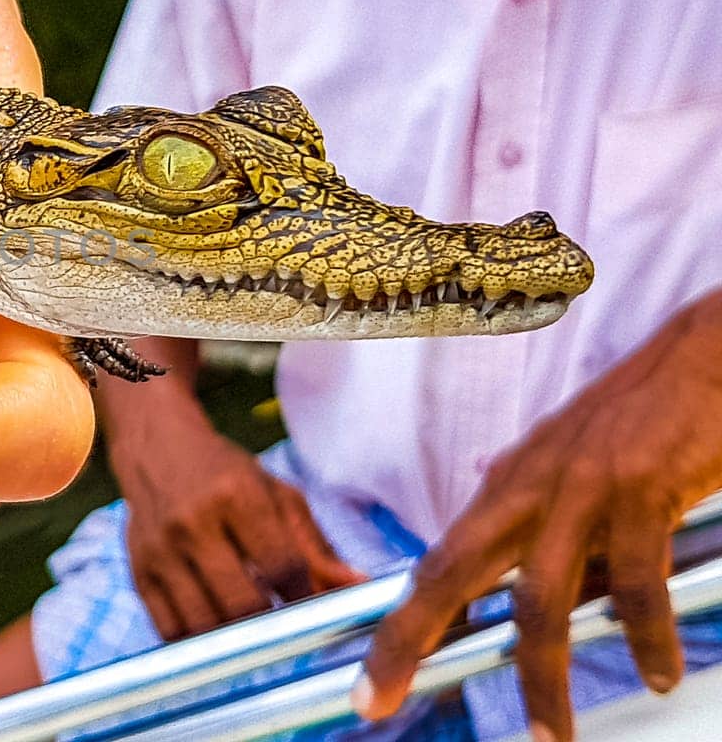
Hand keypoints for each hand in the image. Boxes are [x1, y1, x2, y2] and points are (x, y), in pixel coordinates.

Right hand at [110, 372, 358, 637]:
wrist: (155, 448)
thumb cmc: (225, 473)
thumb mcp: (275, 494)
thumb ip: (315, 545)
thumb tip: (358, 588)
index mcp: (236, 495)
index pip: (282, 567)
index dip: (306, 599)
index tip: (316, 612)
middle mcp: (193, 522)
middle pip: (243, 604)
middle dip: (272, 627)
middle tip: (284, 628)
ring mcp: (160, 550)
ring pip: (205, 625)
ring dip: (235, 641)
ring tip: (251, 630)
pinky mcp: (138, 571)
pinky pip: (170, 630)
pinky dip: (198, 643)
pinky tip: (216, 630)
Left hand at [358, 291, 721, 741]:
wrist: (700, 355)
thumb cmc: (639, 417)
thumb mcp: (566, 466)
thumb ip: (530, 515)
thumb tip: (496, 563)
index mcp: (505, 488)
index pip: (435, 566)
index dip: (396, 628)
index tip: (371, 687)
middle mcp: (525, 488)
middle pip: (449, 574)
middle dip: (408, 642)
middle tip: (383, 702)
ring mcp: (578, 488)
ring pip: (538, 597)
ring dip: (542, 675)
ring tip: (553, 734)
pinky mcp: (638, 489)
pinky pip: (634, 580)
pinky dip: (645, 635)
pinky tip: (655, 670)